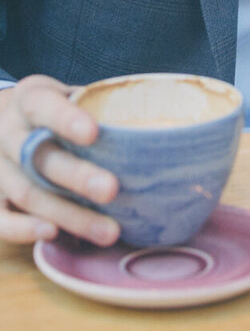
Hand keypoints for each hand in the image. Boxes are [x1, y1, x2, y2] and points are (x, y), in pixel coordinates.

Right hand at [0, 77, 119, 245]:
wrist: (4, 122)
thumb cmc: (53, 110)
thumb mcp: (68, 95)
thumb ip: (98, 106)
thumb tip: (154, 125)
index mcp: (29, 100)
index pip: (44, 106)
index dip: (66, 119)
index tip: (93, 133)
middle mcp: (7, 133)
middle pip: (38, 158)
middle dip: (76, 176)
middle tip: (112, 189)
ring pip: (27, 194)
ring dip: (69, 214)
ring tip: (108, 230)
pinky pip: (1, 219)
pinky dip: (24, 230)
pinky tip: (53, 235)